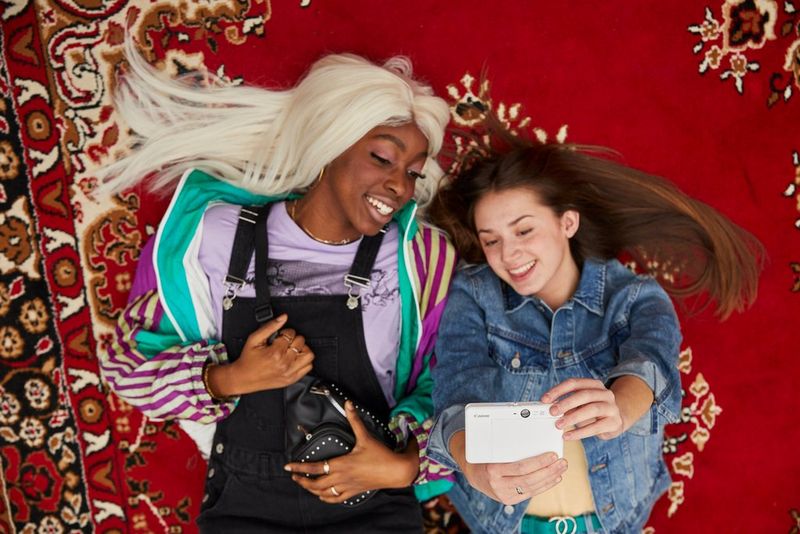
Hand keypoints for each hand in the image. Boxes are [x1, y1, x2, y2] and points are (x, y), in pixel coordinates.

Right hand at [209, 314, 313, 396]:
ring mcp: (289, 372)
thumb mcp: (254, 339)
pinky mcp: (291, 379)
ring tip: (292, 349)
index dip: (286, 332)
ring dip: (302, 349)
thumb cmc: (248, 359)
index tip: (280, 336)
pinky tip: (295, 358)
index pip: (291, 334)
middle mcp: (284, 363)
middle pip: (301, 343)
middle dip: (294, 339)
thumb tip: (283, 317)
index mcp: (275, 353)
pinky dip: (304, 361)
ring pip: (308, 355)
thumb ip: (270, 326)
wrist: (244, 378)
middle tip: (286, 342)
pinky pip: (308, 367)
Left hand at [284, 401, 418, 503]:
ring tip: (305, 485)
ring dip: (311, 490)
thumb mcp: (365, 436)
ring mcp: (348, 486)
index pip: (315, 468)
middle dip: (302, 481)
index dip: (300, 467)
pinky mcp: (354, 491)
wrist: (396, 471)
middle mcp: (342, 477)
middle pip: (315, 484)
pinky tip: (322, 495)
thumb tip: (348, 403)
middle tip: (293, 476)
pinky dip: (326, 498)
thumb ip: (355, 420)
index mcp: (341, 464)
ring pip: (323, 493)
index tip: (288, 466)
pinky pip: (336, 498)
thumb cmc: (381, 454)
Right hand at [449, 431, 566, 504]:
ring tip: (561, 468)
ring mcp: (504, 495)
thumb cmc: (484, 456)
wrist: (472, 474)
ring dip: (550, 478)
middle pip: (529, 479)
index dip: (538, 462)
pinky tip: (554, 478)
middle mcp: (498, 485)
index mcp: (492, 469)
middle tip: (561, 462)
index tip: (551, 454)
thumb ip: (507, 445)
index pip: (520, 467)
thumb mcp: (490, 448)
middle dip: (548, 471)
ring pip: (532, 488)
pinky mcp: (509, 500)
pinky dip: (545, 485)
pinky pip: (530, 493)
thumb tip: (531, 436)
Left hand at [542, 378, 623, 439]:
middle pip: (584, 395)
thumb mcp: (581, 404)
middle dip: (566, 403)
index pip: (574, 383)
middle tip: (552, 412)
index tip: (545, 399)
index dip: (558, 390)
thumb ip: (568, 404)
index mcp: (594, 384)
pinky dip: (580, 432)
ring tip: (559, 425)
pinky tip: (569, 436)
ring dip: (573, 417)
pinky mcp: (614, 422)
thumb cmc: (593, 411)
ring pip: (591, 409)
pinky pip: (596, 427)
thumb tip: (550, 408)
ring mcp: (612, 407)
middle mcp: (605, 393)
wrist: (616, 421)